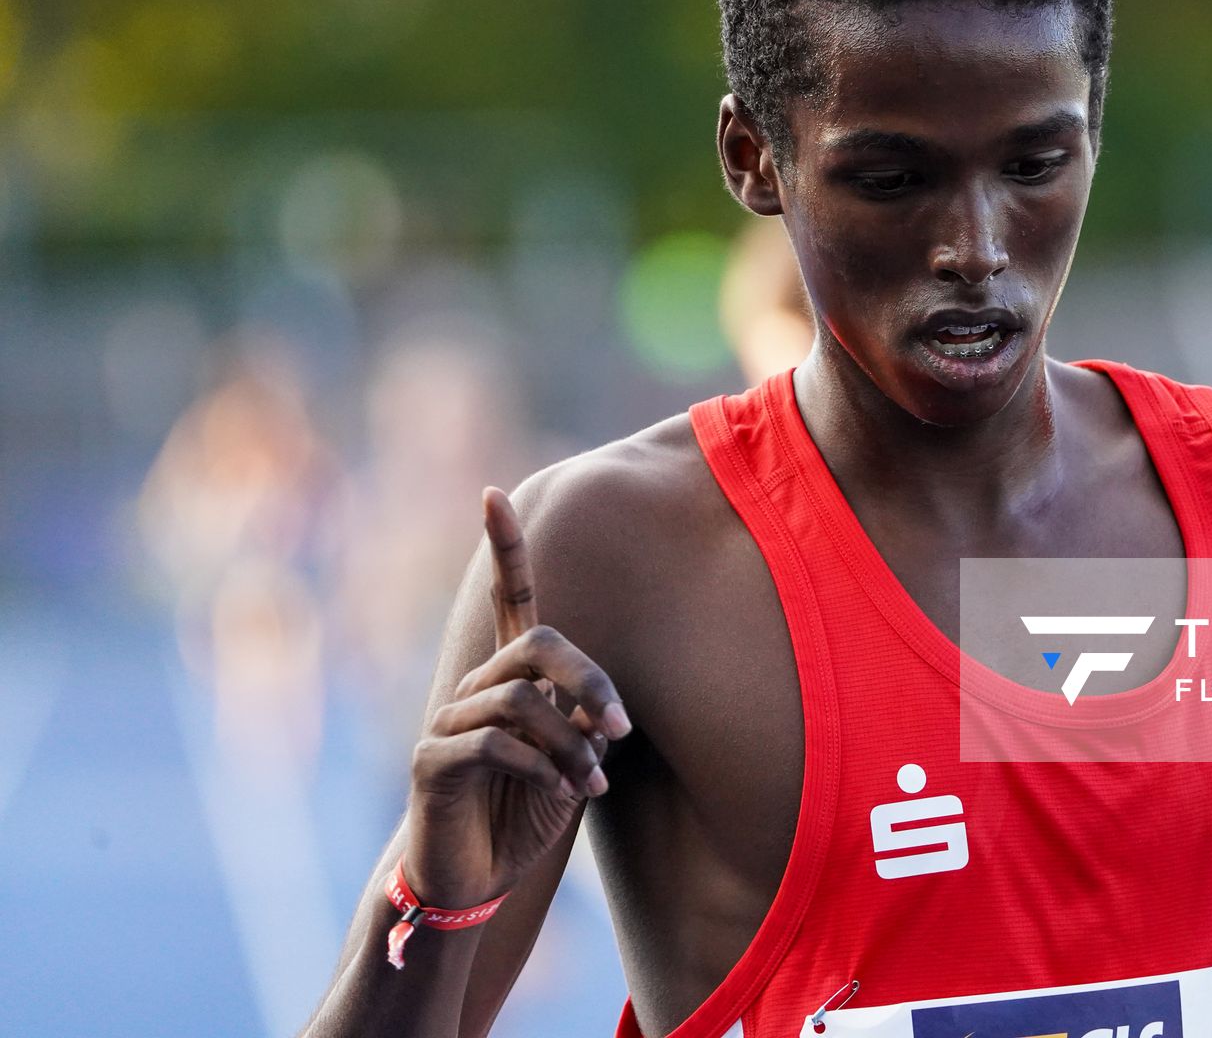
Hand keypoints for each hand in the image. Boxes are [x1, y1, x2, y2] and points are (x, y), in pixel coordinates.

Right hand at [404, 487, 631, 907]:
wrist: (478, 879)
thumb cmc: (526, 812)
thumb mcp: (572, 763)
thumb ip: (582, 725)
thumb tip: (595, 711)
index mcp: (510, 678)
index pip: (508, 601)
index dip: (503, 549)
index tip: (493, 494)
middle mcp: (474, 687)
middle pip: (538, 645)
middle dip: (589, 681)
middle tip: (619, 730)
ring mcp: (447, 720)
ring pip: (520, 700)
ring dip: (570, 746)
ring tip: (590, 784)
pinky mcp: (431, 760)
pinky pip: (493, 743)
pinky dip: (538, 766)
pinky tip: (558, 793)